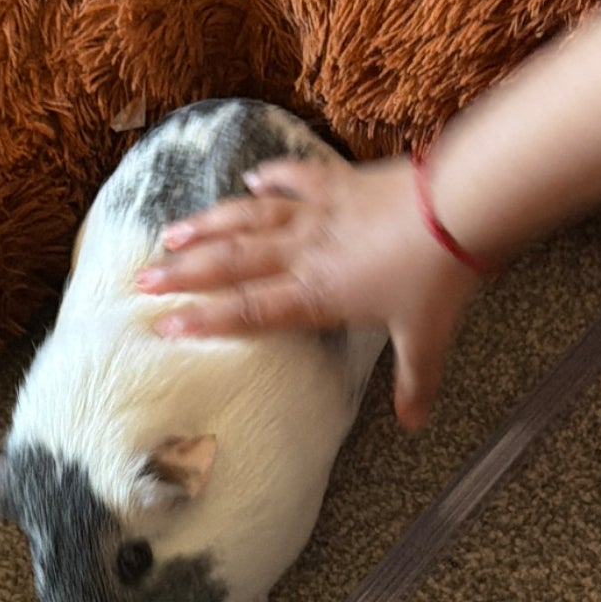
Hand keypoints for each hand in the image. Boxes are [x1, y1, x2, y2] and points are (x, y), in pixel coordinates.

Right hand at [134, 153, 483, 428]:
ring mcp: (317, 213)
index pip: (248, 310)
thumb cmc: (437, 277)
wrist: (458, 208)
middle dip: (183, 273)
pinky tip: (249, 179)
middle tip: (141, 280)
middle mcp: (303, 252)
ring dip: (207, 225)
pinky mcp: (338, 182)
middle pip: (232, 263)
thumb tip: (415, 424)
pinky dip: (271, 177)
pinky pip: (295, 177)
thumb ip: (413, 380)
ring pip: (248, 219)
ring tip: (169, 233)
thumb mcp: (426, 337)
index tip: (163, 326)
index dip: (204, 319)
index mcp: (316, 293)